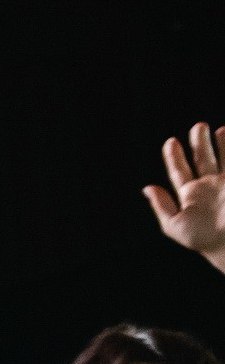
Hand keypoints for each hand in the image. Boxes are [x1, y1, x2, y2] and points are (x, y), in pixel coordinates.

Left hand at [145, 122, 224, 273]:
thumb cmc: (203, 237)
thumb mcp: (174, 224)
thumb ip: (162, 205)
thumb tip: (147, 188)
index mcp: (190, 195)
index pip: (180, 171)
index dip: (174, 157)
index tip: (171, 141)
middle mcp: (209, 186)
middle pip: (203, 159)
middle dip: (200, 142)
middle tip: (199, 126)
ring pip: (224, 157)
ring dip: (221, 143)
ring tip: (219, 129)